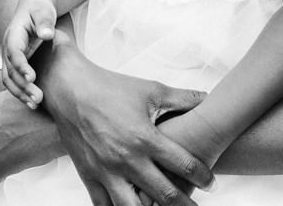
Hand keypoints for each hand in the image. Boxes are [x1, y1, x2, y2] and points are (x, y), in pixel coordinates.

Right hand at [2, 0, 56, 106]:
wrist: (33, 8)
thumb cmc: (40, 8)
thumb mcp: (43, 10)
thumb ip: (44, 21)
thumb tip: (46, 34)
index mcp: (13, 34)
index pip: (14, 53)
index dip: (21, 66)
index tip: (32, 78)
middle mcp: (8, 48)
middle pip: (9, 71)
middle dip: (22, 86)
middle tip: (38, 98)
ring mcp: (9, 58)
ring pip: (9, 80)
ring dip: (20, 93)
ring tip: (36, 104)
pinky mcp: (15, 65)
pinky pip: (14, 81)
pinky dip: (21, 92)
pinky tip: (34, 103)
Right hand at [44, 43, 213, 205]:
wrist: (71, 90)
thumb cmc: (113, 88)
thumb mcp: (151, 90)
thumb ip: (183, 99)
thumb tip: (208, 98)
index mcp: (145, 138)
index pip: (182, 165)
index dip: (202, 176)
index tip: (211, 183)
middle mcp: (126, 160)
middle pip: (163, 194)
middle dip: (184, 204)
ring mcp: (106, 172)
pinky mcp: (89, 178)